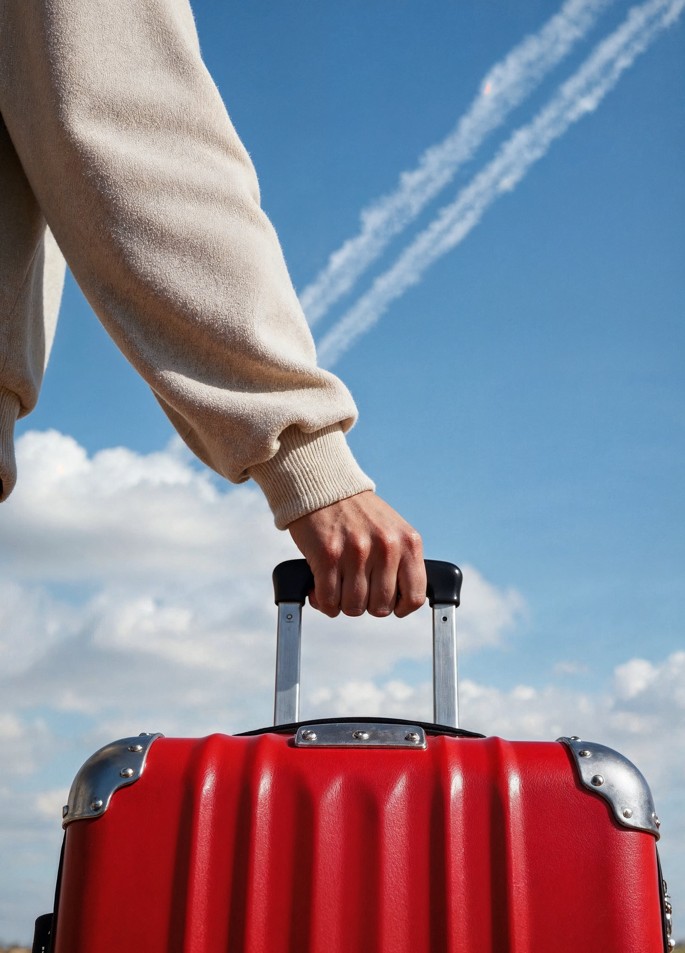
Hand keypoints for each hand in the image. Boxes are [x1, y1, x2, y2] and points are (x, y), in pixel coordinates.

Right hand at [287, 491, 424, 617]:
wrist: (325, 488)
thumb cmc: (359, 515)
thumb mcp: (393, 531)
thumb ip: (402, 562)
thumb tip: (400, 603)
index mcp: (408, 542)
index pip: (414, 597)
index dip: (400, 608)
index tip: (389, 605)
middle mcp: (386, 547)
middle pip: (380, 608)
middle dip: (366, 604)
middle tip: (356, 588)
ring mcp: (357, 552)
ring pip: (353, 607)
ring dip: (342, 603)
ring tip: (337, 586)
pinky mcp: (328, 555)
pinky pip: (328, 600)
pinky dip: (323, 601)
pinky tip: (319, 588)